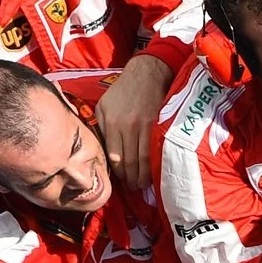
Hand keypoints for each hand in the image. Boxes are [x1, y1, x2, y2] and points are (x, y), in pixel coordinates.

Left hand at [99, 54, 170, 191]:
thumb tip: (104, 150)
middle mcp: (128, 127)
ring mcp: (145, 126)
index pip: (114, 156)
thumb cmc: (123, 91)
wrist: (147, 74)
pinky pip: (156, 148)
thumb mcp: (103, 106)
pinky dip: (155, 163)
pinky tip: (155, 171)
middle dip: (132, 178)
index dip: (119, 172)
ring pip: (144, 158)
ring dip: (144, 174)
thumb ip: (102, 128)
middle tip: (135, 188)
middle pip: (130, 160)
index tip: (122, 181)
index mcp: (112, 124)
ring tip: (144, 184)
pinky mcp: (159, 124)